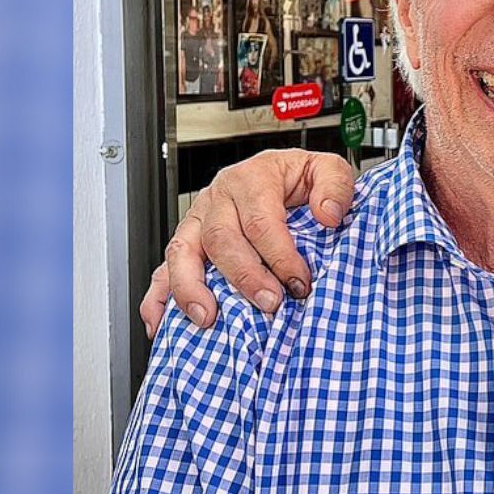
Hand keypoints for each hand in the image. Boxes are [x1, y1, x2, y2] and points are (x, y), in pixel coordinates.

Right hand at [139, 149, 356, 336]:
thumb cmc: (299, 178)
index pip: (261, 220)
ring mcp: (197, 220)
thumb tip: (328, 214)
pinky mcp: (186, 242)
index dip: (280, 255)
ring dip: (192, 288)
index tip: (299, 282)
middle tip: (269, 303)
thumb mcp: (325, 168)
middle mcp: (219, 198)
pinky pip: (163, 269)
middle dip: (244, 276)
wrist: (280, 175)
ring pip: (182, 252)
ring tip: (209, 318)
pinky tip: (162, 325)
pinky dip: (158, 299)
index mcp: (252, 178)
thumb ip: (335, 186)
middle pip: (221, 238)